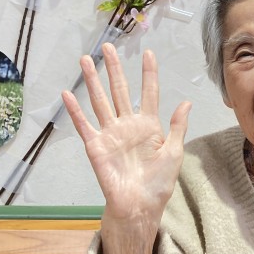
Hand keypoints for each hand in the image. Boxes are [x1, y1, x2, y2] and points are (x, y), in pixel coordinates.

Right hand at [62, 44, 190, 253]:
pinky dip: (75, 110)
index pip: (149, 93)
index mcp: (149, 125)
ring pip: (101, 101)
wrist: (140, 206)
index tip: (148, 53)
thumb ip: (178, 126)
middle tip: (109, 46)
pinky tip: (67, 94)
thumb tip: (186, 102)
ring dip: (92, 81)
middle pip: (120, 90)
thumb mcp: (175, 152)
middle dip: (115, 68)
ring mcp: (110, 134)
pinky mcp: (96, 146)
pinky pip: (84, 125)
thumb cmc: (159, 183)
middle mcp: (128, 125)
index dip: (148, 74)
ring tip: (87, 60)